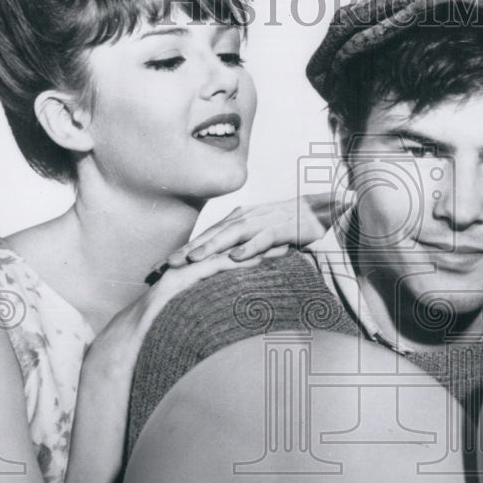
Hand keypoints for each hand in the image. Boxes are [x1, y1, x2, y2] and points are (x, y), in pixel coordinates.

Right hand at [91, 252, 266, 374]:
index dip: (255, 250)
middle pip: (231, 250)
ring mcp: (182, 271)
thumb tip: (231, 322)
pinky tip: (257, 262)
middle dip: (260, 244)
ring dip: (255, 250)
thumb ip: (209, 314)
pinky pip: (211, 269)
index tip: (280, 247)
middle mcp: (189, 267)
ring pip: (225, 255)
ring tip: (283, 248)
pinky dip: (235, 264)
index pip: (229, 256)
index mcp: (193, 273)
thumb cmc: (158, 334)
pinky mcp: (178, 280)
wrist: (126, 341)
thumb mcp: (191, 321)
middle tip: (289, 241)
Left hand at [150, 191, 354, 280]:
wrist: (323, 210)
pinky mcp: (284, 226)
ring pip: (232, 234)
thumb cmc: (290, 227)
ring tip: (192, 261)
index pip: (205, 238)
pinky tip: (236, 258)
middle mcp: (246, 218)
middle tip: (163, 266)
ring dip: (211, 247)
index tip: (159, 268)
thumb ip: (242, 251)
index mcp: (237, 222)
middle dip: (187, 250)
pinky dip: (250, 247)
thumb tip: (221, 273)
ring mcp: (264, 221)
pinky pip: (264, 237)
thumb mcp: (260, 239)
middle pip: (211, 235)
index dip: (182, 252)